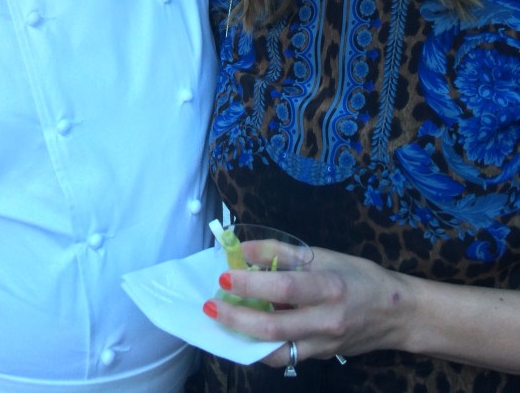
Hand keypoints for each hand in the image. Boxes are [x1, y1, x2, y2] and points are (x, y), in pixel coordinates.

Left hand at [202, 245, 409, 367]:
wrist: (396, 313)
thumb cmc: (358, 276)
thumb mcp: (324, 255)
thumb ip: (283, 252)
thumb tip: (245, 250)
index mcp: (329, 288)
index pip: (285, 287)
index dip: (252, 283)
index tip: (225, 276)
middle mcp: (326, 321)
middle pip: (274, 327)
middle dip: (236, 318)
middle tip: (211, 304)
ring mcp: (323, 345)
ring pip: (276, 351)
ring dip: (243, 339)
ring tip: (222, 321)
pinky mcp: (321, 357)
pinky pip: (285, 355)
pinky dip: (261, 345)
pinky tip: (245, 332)